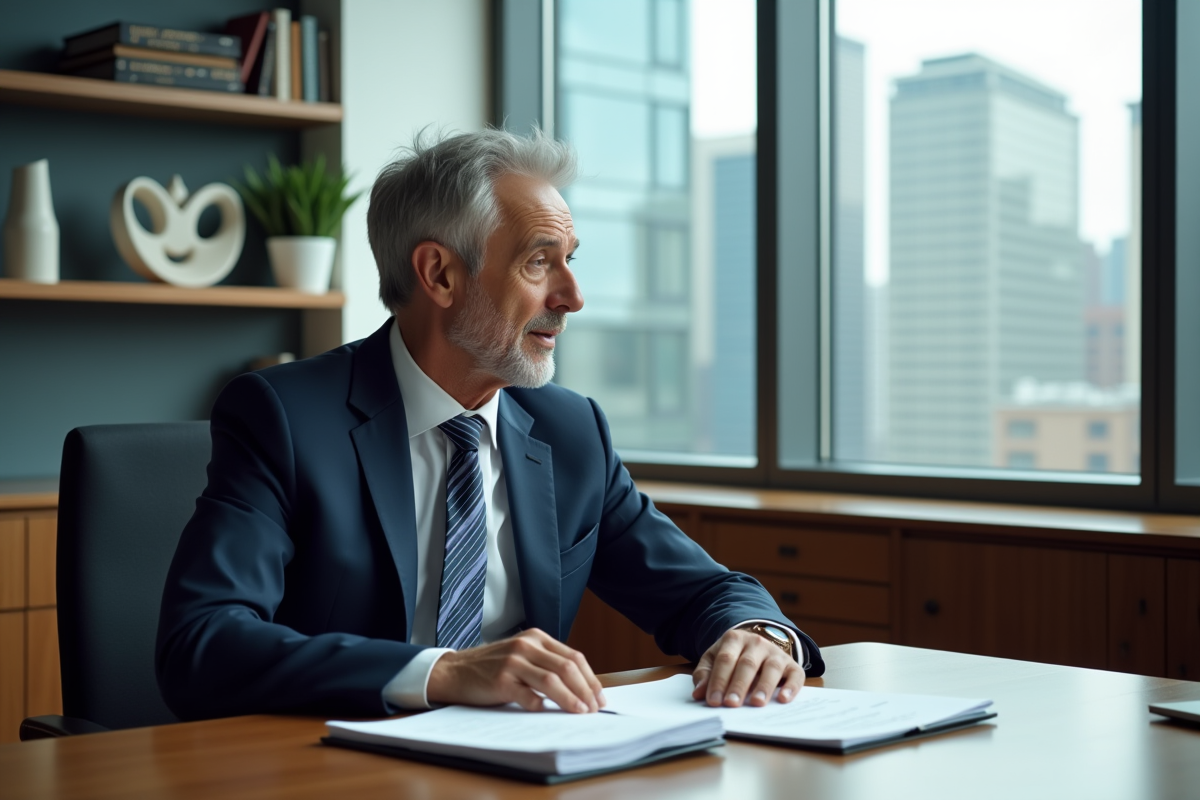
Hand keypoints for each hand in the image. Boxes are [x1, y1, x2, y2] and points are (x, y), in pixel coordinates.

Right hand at [426, 628, 605, 712]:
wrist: (454, 671)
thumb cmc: (491, 667)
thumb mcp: (522, 655)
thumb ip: (546, 663)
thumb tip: (580, 687)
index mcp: (536, 638)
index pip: (573, 657)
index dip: (590, 678)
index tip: (599, 696)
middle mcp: (526, 646)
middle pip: (567, 668)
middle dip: (585, 690)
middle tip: (594, 708)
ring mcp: (513, 662)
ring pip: (552, 681)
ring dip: (570, 699)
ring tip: (580, 712)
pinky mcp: (501, 680)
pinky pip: (528, 696)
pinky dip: (540, 706)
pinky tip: (545, 712)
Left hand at [691, 628, 804, 707]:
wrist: (758, 645)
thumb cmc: (733, 657)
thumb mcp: (714, 659)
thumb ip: (705, 675)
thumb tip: (698, 693)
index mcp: (734, 639)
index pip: (725, 660)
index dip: (718, 681)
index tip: (713, 701)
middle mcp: (757, 643)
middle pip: (747, 664)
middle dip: (738, 685)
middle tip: (731, 704)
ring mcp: (776, 653)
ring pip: (771, 668)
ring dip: (764, 687)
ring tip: (756, 703)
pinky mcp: (792, 665)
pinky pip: (795, 675)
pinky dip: (791, 687)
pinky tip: (783, 699)